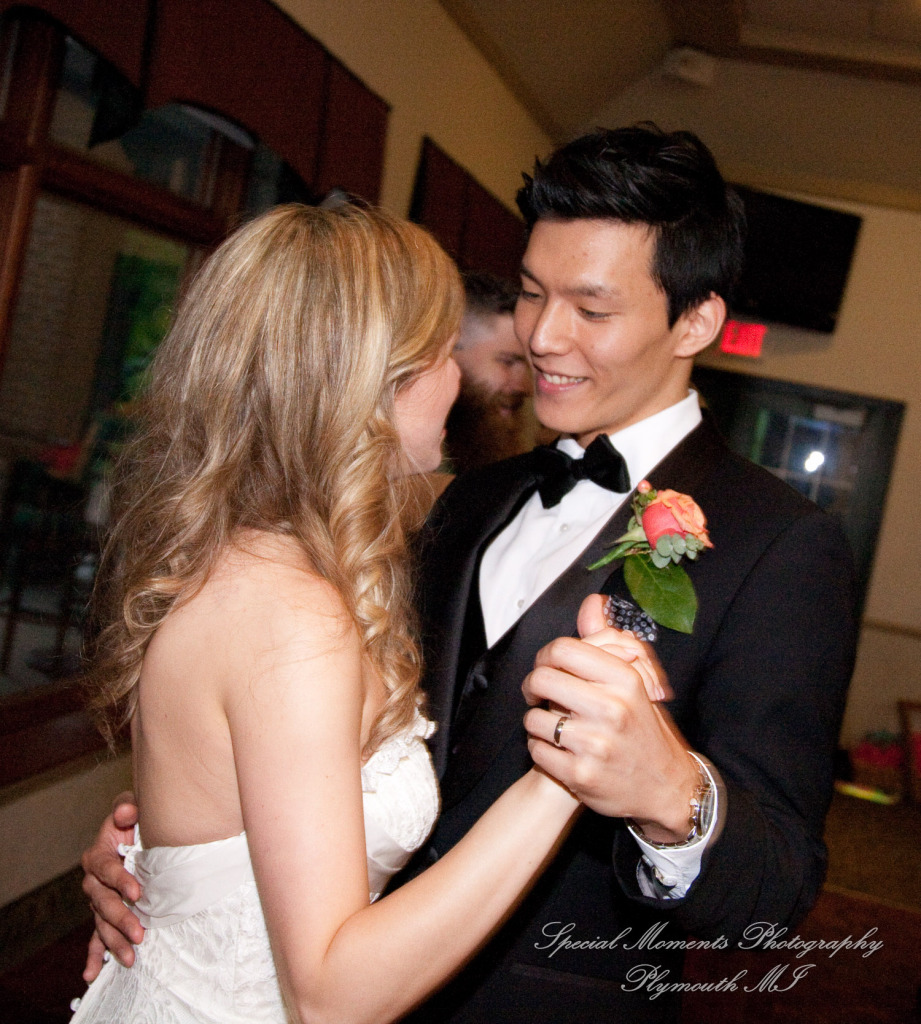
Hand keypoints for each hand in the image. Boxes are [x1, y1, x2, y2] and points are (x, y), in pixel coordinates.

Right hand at [81, 792, 143, 979]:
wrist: (138, 833)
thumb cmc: (136, 820)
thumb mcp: (133, 807)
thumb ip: (127, 807)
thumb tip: (127, 811)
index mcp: (99, 854)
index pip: (106, 868)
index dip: (120, 880)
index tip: (138, 892)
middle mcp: (94, 880)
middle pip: (103, 902)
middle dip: (120, 919)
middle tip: (139, 933)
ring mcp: (99, 900)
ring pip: (102, 923)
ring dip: (114, 941)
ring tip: (130, 957)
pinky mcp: (105, 913)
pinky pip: (96, 936)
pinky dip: (94, 955)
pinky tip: (92, 974)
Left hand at [522, 598, 697, 840]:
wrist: (665, 788)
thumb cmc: (643, 729)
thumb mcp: (634, 682)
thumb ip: (608, 642)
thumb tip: (592, 603)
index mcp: (625, 680)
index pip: (564, 649)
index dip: (545, 656)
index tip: (547, 667)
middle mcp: (611, 709)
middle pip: (542, 679)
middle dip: (532, 686)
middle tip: (537, 694)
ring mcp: (595, 744)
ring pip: (534, 718)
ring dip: (537, 721)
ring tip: (553, 725)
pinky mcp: (581, 774)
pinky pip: (536, 750)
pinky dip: (540, 749)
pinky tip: (557, 748)